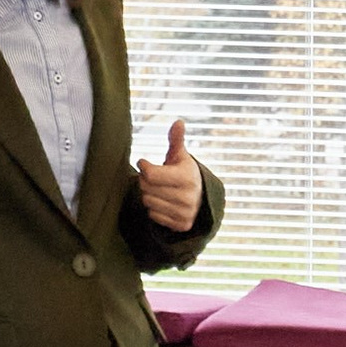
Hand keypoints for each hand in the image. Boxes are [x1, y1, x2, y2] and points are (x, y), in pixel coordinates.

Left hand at [136, 116, 202, 232]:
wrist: (201, 199)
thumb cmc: (184, 172)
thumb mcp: (180, 156)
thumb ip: (176, 140)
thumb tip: (178, 121)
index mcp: (187, 177)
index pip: (150, 174)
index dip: (144, 167)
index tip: (145, 164)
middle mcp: (188, 197)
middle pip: (146, 189)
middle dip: (146, 182)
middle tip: (156, 179)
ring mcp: (185, 213)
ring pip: (148, 202)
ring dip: (150, 196)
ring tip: (160, 190)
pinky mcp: (181, 225)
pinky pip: (153, 216)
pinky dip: (155, 210)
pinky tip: (165, 203)